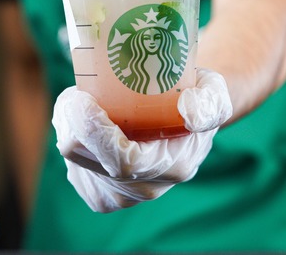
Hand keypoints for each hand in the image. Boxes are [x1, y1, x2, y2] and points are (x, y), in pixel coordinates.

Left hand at [52, 68, 231, 212]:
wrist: (187, 121)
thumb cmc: (198, 100)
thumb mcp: (214, 93)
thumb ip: (208, 103)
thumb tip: (189, 113)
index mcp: (172, 166)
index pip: (122, 161)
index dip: (95, 131)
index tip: (82, 99)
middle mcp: (143, 188)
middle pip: (85, 159)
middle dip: (73, 121)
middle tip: (81, 90)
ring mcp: (118, 194)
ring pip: (73, 159)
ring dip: (71, 125)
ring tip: (89, 101)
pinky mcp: (98, 192)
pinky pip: (71, 163)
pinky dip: (72, 135)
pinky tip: (88, 120)